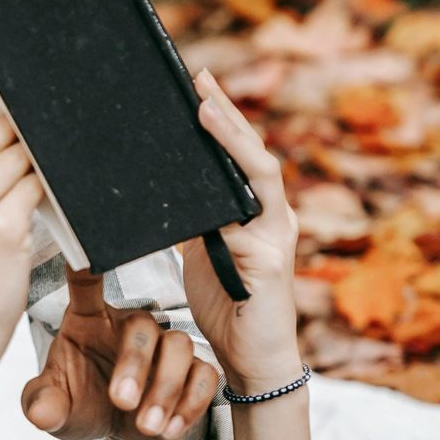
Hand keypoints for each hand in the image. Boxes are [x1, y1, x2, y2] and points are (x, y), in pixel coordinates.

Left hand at [21, 271, 220, 439]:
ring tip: (146, 426)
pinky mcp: (194, 370)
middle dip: (134, 365)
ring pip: (180, 346)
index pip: (86, 284)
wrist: (116, 430)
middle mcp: (131, 325)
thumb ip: (43, 404)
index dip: (85, 266)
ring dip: (165, 390)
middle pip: (142, 326)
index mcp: (89, 318)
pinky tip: (168, 429)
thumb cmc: (80, 402)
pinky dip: (190, 404)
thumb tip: (40, 413)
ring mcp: (166, 345)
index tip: (84, 256)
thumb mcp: (54, 407)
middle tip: (121, 402)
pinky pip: (205, 376)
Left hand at [179, 70, 301, 392]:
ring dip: (233, 142)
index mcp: (254, 210)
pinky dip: (231, 200)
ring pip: (260, 177)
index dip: (222, 117)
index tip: (198, 82)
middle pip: (252, 153)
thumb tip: (164, 186)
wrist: (250, 359)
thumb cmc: (227, 303)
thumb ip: (196, 218)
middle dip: (227, 114)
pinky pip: (250, 224)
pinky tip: (212, 184)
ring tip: (206, 112)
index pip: (240, 153)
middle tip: (200, 80)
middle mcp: (273, 217)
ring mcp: (276, 238)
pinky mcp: (270, 265)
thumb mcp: (203, 249)